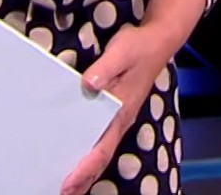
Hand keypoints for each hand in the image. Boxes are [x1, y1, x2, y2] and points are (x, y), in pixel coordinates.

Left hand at [60, 25, 173, 194]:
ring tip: (66, 188)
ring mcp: (119, 118)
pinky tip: (78, 161)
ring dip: (85, 173)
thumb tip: (88, 84)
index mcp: (122, 110)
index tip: (68, 183)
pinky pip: (101, 142)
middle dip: (82, 180)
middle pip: (101, 158)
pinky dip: (90, 157)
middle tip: (61, 193)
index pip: (102, 147)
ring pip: (101, 153)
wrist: (159, 41)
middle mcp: (121, 120)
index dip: (85, 168)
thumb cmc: (139, 46)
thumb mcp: (122, 51)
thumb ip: (105, 68)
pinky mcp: (116, 113)